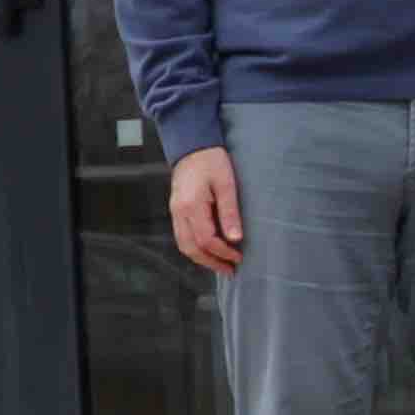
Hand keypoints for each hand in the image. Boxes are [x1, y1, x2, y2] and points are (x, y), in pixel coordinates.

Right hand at [169, 146, 244, 274]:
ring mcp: (175, 211)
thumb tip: (236, 239)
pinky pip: (182, 236)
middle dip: (211, 262)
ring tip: (220, 265)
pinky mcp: (176, 210)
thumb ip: (230, 212)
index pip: (206, 239)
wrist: (192, 144)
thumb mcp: (226, 183)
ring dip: (202, 258)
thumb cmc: (212, 160)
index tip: (239, 257)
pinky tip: (209, 250)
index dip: (223, 252)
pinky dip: (195, 248)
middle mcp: (179, 211)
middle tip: (230, 270)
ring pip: (184, 245)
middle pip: (191, 248)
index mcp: (191, 205)